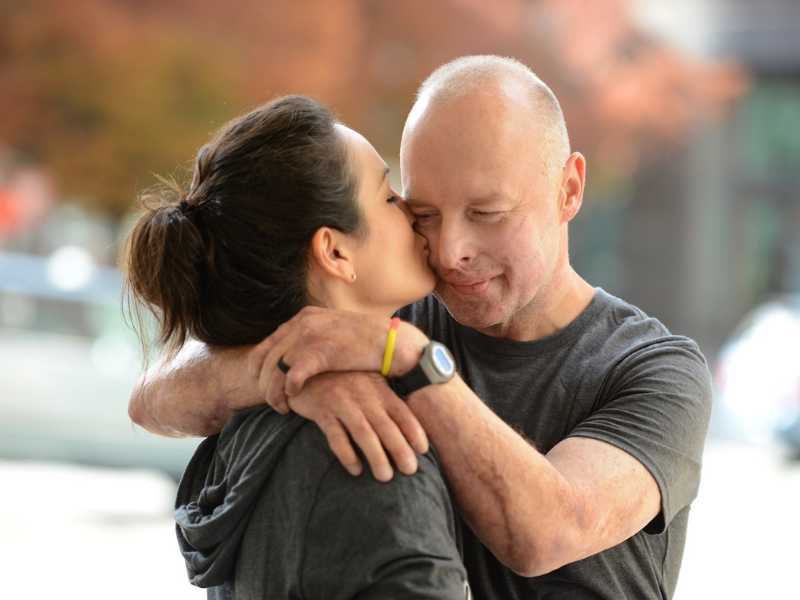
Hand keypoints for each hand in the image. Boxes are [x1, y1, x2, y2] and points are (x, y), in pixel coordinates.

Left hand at [247, 306, 427, 411]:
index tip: (258, 380)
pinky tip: (294, 398)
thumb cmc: (365, 341)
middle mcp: (303, 323)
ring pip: (276, 369)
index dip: (258, 364)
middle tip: (269, 401)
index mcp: (304, 317)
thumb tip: (296, 353)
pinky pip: (292, 376)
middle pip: (267, 357)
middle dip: (264, 383)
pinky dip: (289, 390)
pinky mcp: (320, 353)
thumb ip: (313, 336)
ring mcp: (310, 336)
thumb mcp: (333, 330)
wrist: (390, 341)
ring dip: (274, 392)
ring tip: (281, 407)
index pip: (268, 342)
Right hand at [287, 371, 428, 481]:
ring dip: (376, 456)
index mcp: (378, 390)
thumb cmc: (345, 381)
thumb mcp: (369, 385)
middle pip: (385, 425)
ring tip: (386, 477)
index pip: (400, 411)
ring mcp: (342, 403)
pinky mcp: (322, 412)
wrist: (309, 368)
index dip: (413, 430)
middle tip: (410, 470)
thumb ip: (385, 402)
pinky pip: (336, 436)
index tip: (424, 450)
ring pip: (363, 432)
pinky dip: (347, 454)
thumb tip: (408, 430)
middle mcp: (363, 395)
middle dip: (399, 448)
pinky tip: (356, 470)